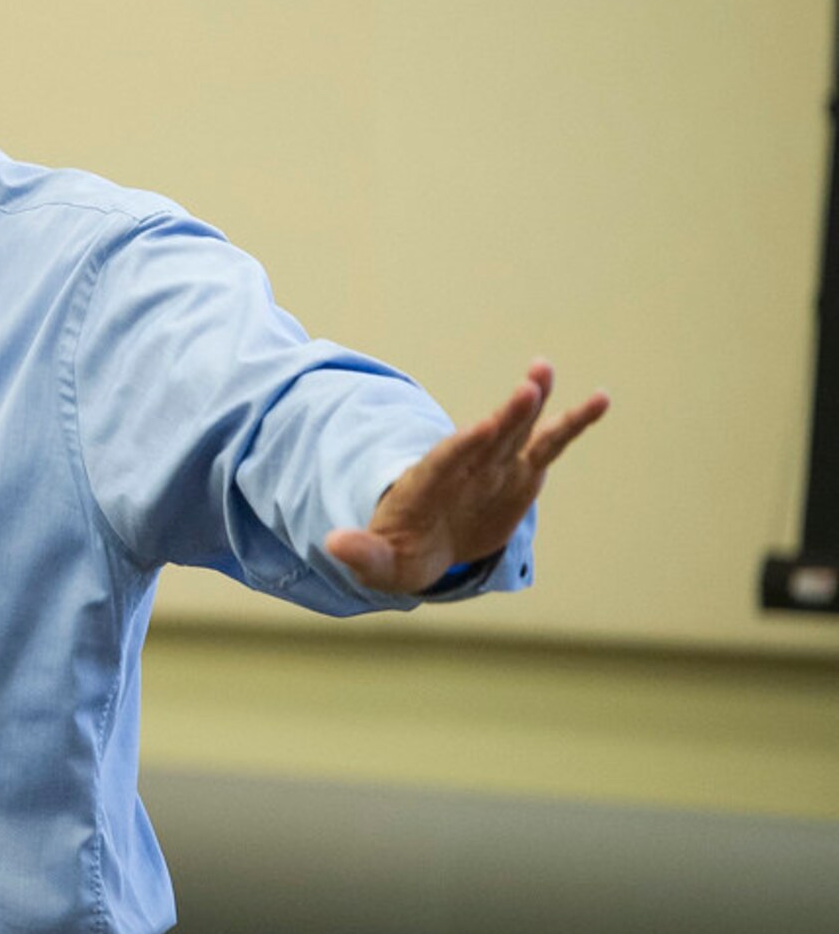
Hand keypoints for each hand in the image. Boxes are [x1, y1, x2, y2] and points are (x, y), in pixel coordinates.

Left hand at [324, 359, 607, 593]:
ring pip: (515, 431)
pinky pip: (549, 444)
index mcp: (426, 485)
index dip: (461, 447)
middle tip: (528, 386)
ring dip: (531, 405)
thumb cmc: (399, 553)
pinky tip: (600, 400)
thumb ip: (361, 552)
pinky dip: (573, 424)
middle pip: (485, 439)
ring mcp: (493, 467)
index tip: (481, 429)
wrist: (422, 545)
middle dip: (506, 416)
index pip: (444, 462)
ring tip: (545, 371)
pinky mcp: (519, 473)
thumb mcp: (378, 562)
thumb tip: (332, 544)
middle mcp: (462, 468)